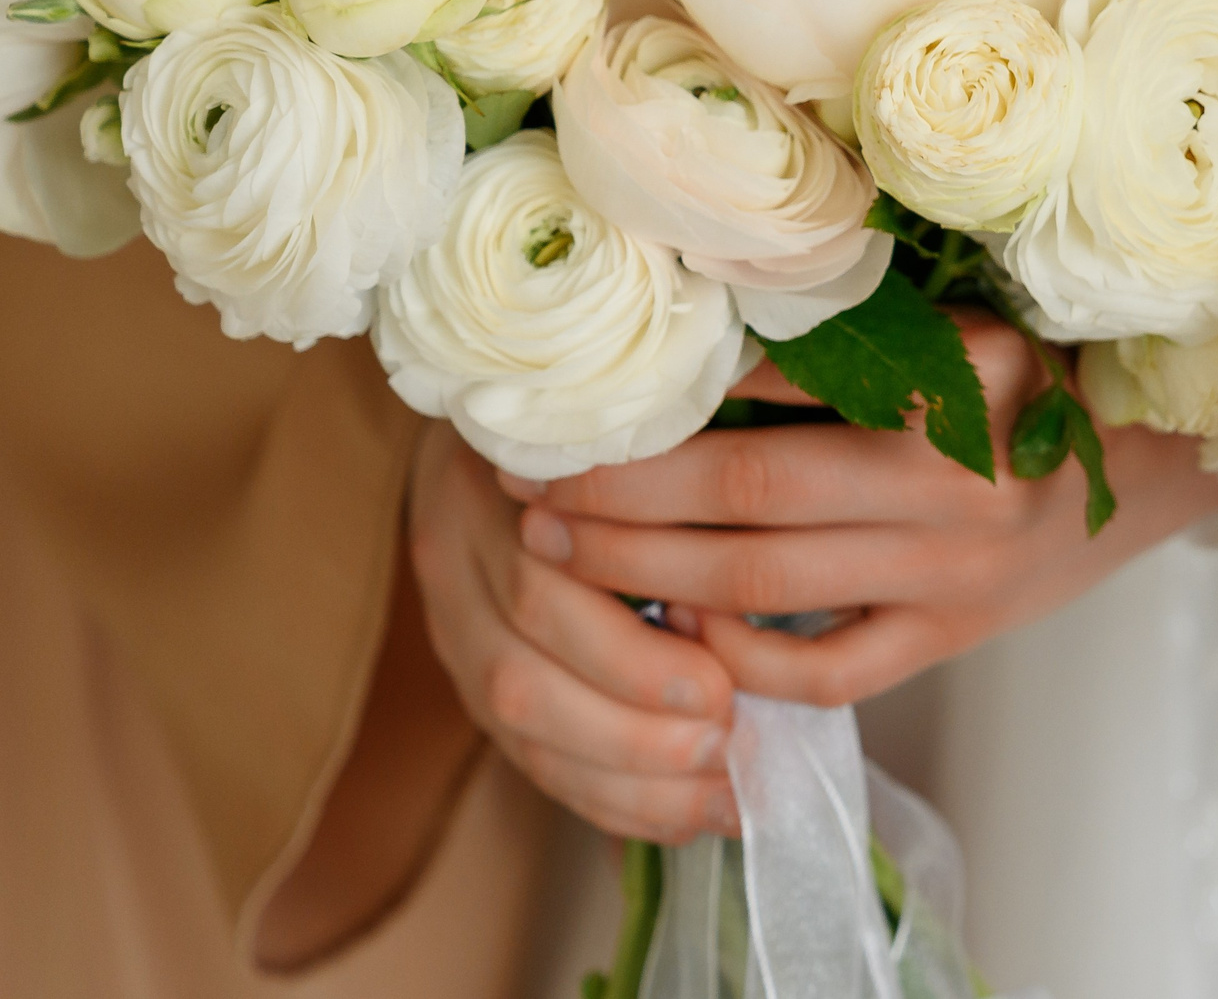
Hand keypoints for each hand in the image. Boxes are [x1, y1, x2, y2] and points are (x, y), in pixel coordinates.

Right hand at [406, 419, 741, 843]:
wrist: (491, 411)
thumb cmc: (593, 406)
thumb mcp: (629, 405)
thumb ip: (677, 451)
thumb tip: (766, 505)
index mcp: (492, 476)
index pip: (540, 583)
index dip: (629, 648)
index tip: (721, 676)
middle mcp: (455, 551)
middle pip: (520, 672)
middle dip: (631, 723)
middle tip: (725, 737)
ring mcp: (451, 617)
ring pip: (516, 724)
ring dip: (625, 772)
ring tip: (718, 785)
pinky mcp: (467, 669)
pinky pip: (528, 756)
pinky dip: (613, 797)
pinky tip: (691, 813)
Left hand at [504, 306, 1217, 706]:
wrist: (1150, 469)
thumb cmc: (1035, 382)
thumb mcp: (960, 330)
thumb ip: (844, 338)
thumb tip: (688, 335)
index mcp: (955, 382)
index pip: (779, 389)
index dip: (666, 401)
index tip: (578, 401)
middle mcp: (954, 482)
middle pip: (749, 493)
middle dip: (620, 497)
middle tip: (531, 489)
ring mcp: (951, 573)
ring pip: (765, 584)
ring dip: (645, 571)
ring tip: (559, 554)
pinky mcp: (949, 638)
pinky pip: (828, 670)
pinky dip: (744, 658)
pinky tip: (683, 631)